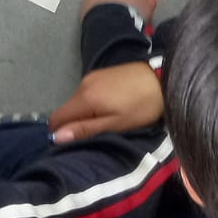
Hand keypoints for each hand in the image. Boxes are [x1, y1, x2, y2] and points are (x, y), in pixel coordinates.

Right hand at [49, 62, 163, 144]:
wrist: (161, 78)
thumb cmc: (141, 107)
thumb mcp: (115, 124)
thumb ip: (84, 130)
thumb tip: (56, 137)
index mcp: (84, 98)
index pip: (56, 118)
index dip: (60, 133)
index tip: (75, 143)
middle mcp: (82, 84)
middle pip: (67, 110)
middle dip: (74, 124)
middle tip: (96, 134)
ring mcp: (91, 77)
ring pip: (77, 102)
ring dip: (84, 114)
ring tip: (106, 121)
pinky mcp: (100, 74)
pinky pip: (86, 93)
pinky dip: (91, 104)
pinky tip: (109, 108)